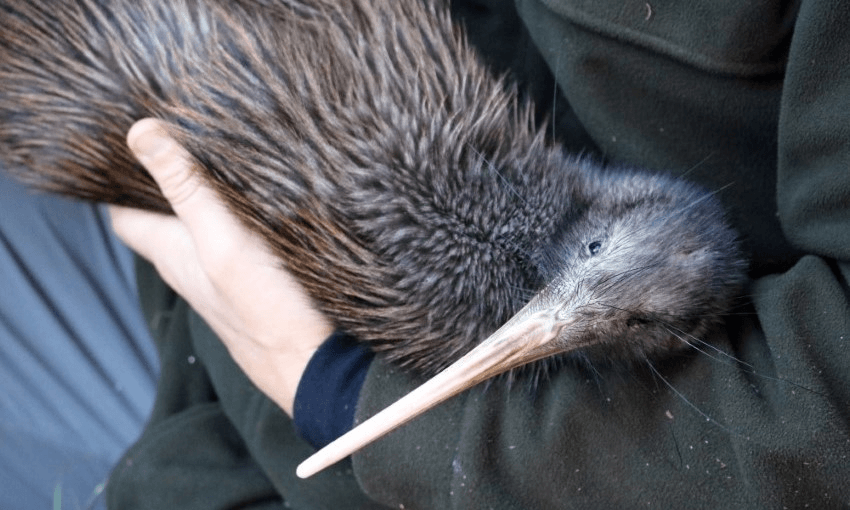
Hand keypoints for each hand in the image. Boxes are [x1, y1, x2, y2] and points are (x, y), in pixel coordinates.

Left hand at [111, 118, 333, 415]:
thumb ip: (186, 190)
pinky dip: (233, 210)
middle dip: (162, 173)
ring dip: (200, 190)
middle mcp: (190, 263)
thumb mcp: (223, 241)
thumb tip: (139, 132)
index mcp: (170, 253)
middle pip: (161, 214)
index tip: (126, 136)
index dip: (116, 176)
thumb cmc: (266, 310)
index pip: (123, 212)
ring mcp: (223, 273)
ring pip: (198, 224)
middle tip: (178, 127)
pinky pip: (231, 236)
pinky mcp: (254, 277)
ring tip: (216, 147)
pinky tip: (257, 192)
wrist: (315, 365)